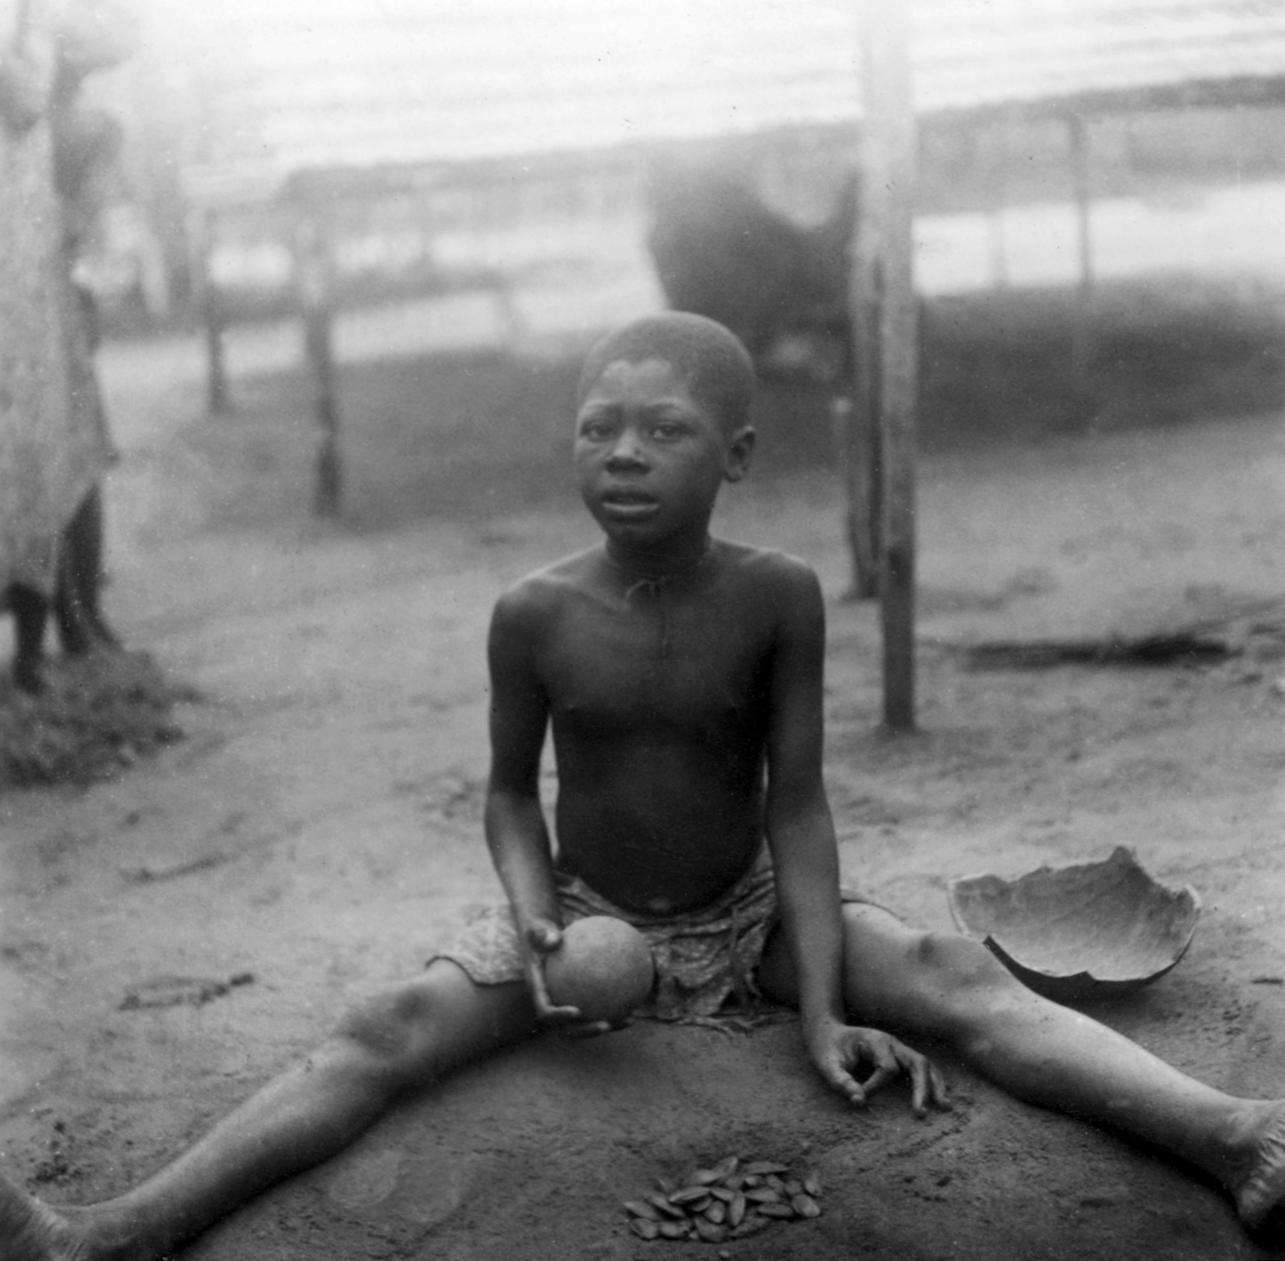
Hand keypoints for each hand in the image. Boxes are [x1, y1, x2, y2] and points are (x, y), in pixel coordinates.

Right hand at [520, 918, 618, 1038]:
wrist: (543, 938)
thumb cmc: (540, 932)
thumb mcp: (537, 928)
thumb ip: (543, 934)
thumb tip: (555, 939)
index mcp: (539, 992)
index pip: (546, 1011)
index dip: (560, 1016)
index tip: (578, 1012)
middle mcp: (553, 1003)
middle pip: (568, 1027)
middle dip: (587, 1030)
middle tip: (606, 1025)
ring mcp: (567, 1003)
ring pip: (588, 1021)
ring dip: (610, 1024)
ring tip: (630, 1018)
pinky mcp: (581, 998)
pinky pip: (599, 1003)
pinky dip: (617, 1003)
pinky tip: (638, 997)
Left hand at [807, 1021, 948, 1116]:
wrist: (827, 1032)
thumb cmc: (828, 1049)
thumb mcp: (826, 1064)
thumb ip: (840, 1081)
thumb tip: (859, 1102)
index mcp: (875, 1041)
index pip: (887, 1068)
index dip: (875, 1086)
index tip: (860, 1097)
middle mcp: (891, 1043)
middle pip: (917, 1062)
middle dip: (922, 1087)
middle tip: (921, 1112)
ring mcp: (898, 1050)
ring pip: (924, 1064)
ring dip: (935, 1085)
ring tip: (945, 1106)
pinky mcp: (899, 1058)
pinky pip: (921, 1069)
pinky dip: (932, 1082)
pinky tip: (939, 1099)